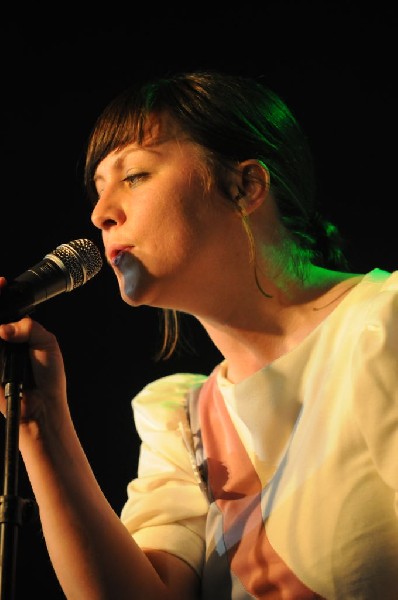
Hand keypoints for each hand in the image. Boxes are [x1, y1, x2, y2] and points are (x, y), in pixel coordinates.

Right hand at [0, 277, 66, 427]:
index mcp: (18, 332)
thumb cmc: (48, 377)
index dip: (1, 294)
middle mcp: (3, 341)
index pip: (6, 310)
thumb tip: (3, 328)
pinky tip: (0, 336)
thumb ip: (28, 327)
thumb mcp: (47, 343)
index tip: (1, 283)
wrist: (42, 405)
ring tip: (3, 331)